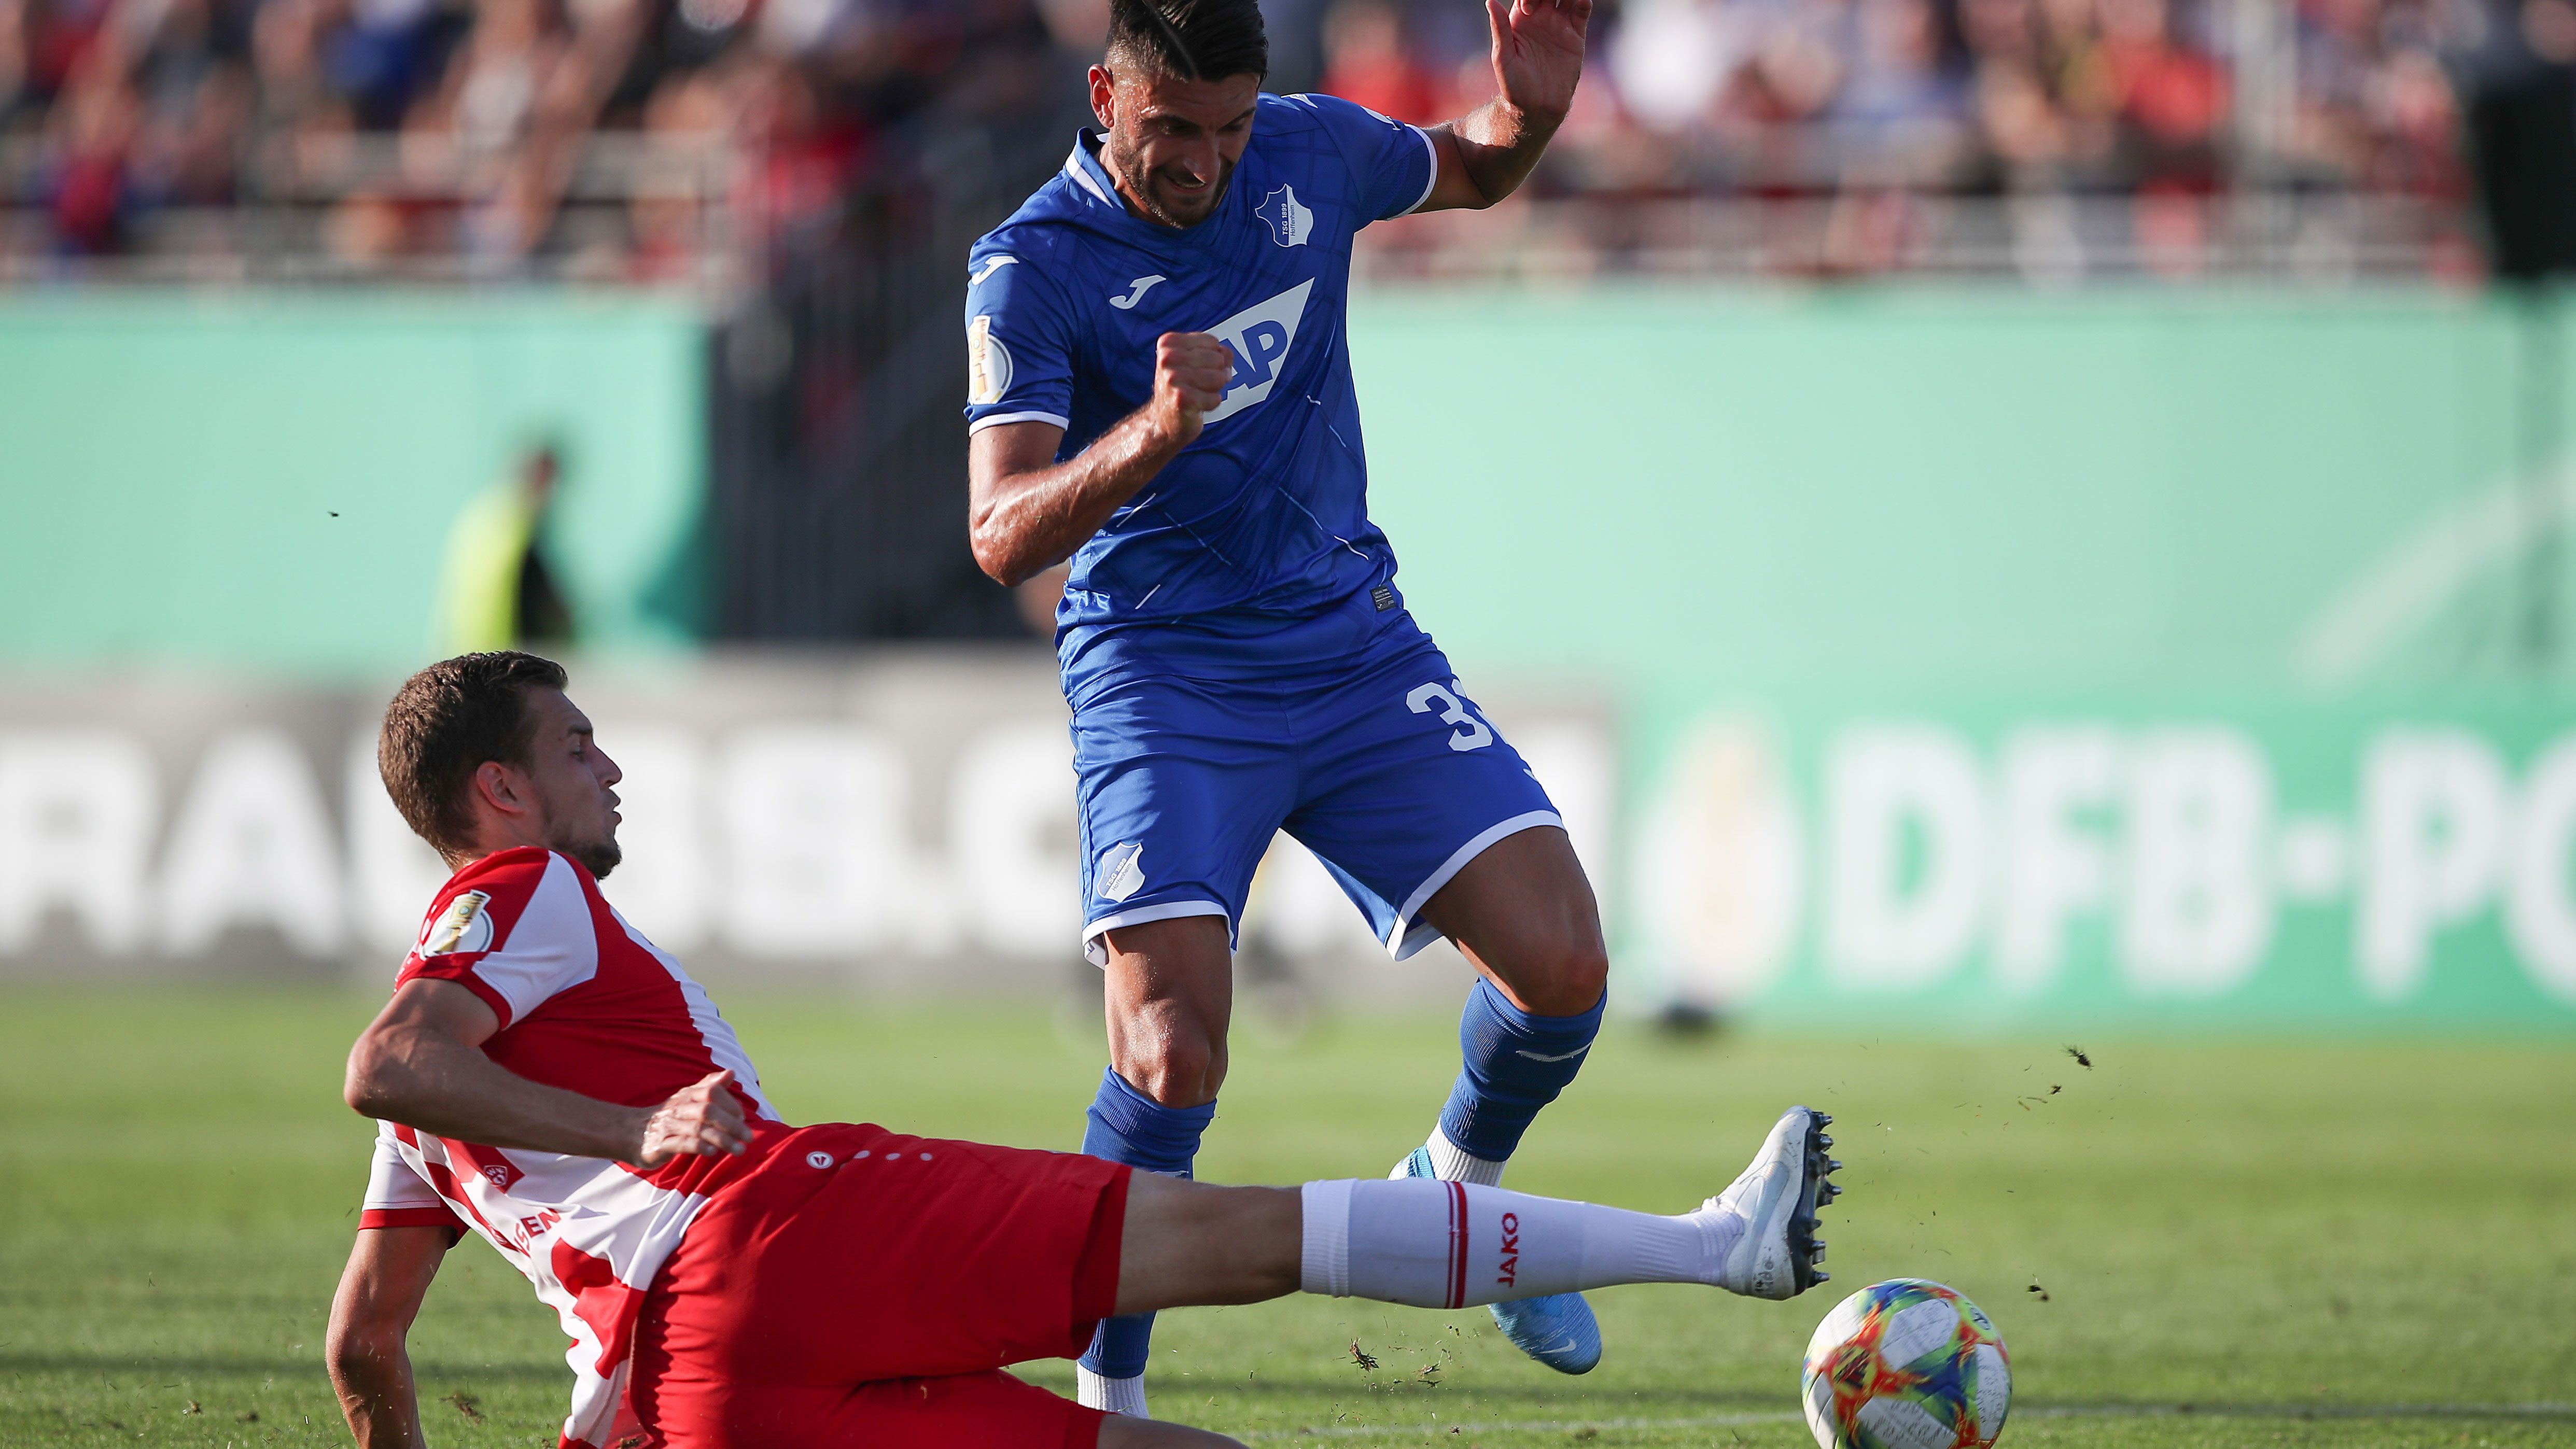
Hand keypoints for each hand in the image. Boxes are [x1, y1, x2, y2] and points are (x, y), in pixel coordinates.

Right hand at [634, 1070, 749, 1166]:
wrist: (631, 1132)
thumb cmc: (668, 1116)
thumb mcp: (687, 1098)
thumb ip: (710, 1085)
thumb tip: (731, 1072)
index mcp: (686, 1095)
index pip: (712, 1093)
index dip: (730, 1104)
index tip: (743, 1118)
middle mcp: (678, 1107)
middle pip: (708, 1111)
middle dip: (731, 1124)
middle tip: (748, 1138)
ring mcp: (668, 1126)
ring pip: (698, 1129)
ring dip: (722, 1140)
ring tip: (739, 1150)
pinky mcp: (659, 1144)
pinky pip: (681, 1143)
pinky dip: (699, 1146)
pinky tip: (712, 1152)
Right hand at [1148, 331, 1233, 451]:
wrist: (1164, 420)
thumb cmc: (1183, 386)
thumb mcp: (1198, 361)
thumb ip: (1218, 352)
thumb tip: (1227, 355)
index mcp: (1169, 342)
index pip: (1213, 343)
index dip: (1214, 358)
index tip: (1197, 369)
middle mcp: (1167, 358)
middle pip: (1218, 360)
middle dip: (1216, 374)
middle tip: (1198, 385)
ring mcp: (1172, 378)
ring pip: (1219, 378)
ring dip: (1214, 389)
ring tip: (1198, 394)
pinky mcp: (1181, 399)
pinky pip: (1216, 398)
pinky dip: (1211, 403)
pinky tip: (1197, 405)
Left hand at [1486, 0, 1590, 122]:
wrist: (1538, 107)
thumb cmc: (1514, 85)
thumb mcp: (1503, 57)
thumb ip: (1499, 29)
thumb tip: (1490, 2)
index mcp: (1520, 19)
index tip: (1528, 9)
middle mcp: (1540, 17)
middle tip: (1547, 1)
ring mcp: (1559, 24)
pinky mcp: (1576, 35)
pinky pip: (1582, 11)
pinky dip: (1584, 2)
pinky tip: (1582, 1)